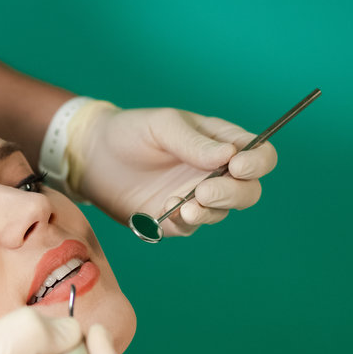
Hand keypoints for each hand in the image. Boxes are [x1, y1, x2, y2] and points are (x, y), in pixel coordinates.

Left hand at [65, 102, 277, 236]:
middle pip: (248, 191)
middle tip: (205, 191)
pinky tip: (165, 210)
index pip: (259, 155)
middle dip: (233, 193)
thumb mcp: (163, 126)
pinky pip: (189, 228)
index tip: (237, 166)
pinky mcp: (172, 218)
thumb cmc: (131, 131)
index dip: (257, 163)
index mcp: (220, 143)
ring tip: (183, 205)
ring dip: (207, 211)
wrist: (93, 155)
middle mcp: (214, 172)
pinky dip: (182, 223)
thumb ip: (195, 142)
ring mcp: (195, 197)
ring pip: (221, 212)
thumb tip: (230, 156)